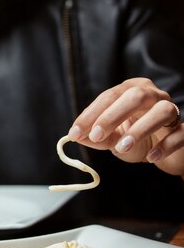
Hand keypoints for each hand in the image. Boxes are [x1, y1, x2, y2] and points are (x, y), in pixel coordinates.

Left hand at [68, 78, 183, 176]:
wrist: (164, 154)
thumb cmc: (135, 140)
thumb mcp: (112, 139)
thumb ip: (95, 138)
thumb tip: (77, 137)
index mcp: (131, 91)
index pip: (109, 96)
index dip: (90, 114)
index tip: (75, 133)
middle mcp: (153, 96)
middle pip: (136, 95)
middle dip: (112, 115)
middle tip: (95, 135)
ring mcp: (172, 111)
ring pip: (162, 111)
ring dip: (139, 129)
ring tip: (121, 147)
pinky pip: (180, 133)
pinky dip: (165, 145)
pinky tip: (151, 157)